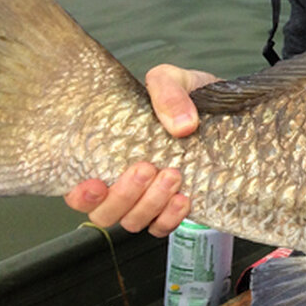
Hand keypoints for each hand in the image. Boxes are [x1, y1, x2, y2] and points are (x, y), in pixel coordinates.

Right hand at [62, 63, 218, 236]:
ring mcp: (148, 197)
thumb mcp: (174, 79)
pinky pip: (162, 226)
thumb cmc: (188, 94)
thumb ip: (168, 92)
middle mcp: (123, 181)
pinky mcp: (174, 205)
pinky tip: (184, 199)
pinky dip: (170, 218)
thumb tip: (181, 126)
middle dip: (123, 195)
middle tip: (147, 168)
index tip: (97, 184)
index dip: (81, 195)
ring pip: (133, 221)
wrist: (227, 106)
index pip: (78, 188)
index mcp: (109, 152)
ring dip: (150, 204)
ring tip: (173, 176)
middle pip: (105, 212)